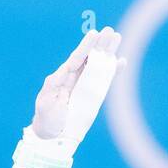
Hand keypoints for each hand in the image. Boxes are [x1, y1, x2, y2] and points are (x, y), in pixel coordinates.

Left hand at [31, 26, 124, 142]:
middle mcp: (76, 77)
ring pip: (99, 65)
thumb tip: (62, 72)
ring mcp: (85, 85)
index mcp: (64, 76)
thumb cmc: (46, 118)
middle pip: (90, 57)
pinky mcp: (93, 94)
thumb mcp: (45, 102)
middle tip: (110, 31)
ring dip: (109, 52)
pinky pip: (105, 80)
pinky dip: (113, 71)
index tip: (94, 34)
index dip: (86, 46)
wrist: (52, 135)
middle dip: (100, 44)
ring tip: (117, 38)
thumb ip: (53, 86)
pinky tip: (121, 62)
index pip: (77, 58)